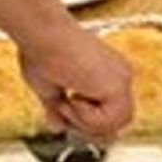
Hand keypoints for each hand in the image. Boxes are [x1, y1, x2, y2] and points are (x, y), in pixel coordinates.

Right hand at [22, 22, 136, 142]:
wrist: (41, 33)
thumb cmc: (41, 49)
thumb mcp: (49, 87)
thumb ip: (57, 108)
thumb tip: (58, 127)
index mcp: (106, 74)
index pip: (111, 114)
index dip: (88, 125)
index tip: (66, 119)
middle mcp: (118, 75)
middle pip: (117, 123)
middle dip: (88, 128)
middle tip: (65, 112)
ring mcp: (121, 79)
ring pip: (114, 125)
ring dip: (85, 122)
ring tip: (67, 101)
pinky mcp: (118, 85)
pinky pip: (109, 121)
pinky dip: (86, 117)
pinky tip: (72, 97)